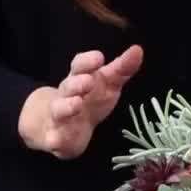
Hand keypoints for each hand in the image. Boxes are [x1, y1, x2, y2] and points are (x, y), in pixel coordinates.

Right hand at [20, 45, 144, 158]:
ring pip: (59, 109)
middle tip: (88, 81)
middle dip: (77, 83)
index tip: (99, 58)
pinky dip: (53, 139)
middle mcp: (67, 95)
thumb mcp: (108, 84)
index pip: (79, 65)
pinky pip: (53, 138)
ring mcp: (60, 116)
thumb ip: (122, 69)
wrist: (64, 128)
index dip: (87, 61)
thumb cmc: (90, 100)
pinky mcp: (57, 137)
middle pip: (68, 86)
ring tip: (76, 104)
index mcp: (79, 78)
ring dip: (66, 106)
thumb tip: (138, 49)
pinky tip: (54, 140)